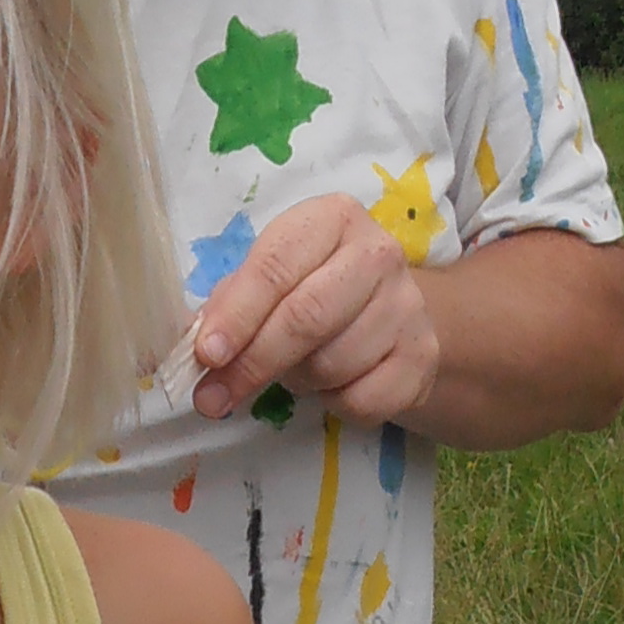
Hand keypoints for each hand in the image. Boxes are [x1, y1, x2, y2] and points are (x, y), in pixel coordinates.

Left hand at [190, 194, 440, 425]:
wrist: (394, 312)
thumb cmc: (316, 287)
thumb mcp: (270, 279)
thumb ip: (232, 303)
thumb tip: (200, 347)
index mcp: (332, 219)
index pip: (275, 268)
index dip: (237, 316)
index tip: (207, 355)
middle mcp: (377, 254)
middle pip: (306, 318)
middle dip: (254, 362)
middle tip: (214, 397)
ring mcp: (407, 306)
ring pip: (332, 365)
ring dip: (299, 382)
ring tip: (296, 370)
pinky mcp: (423, 357)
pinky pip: (362, 399)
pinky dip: (335, 404)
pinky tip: (334, 385)